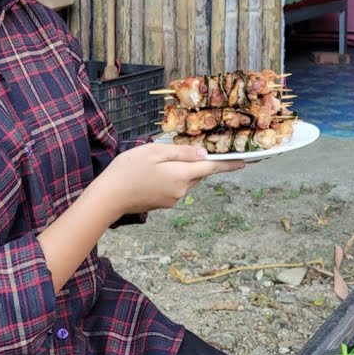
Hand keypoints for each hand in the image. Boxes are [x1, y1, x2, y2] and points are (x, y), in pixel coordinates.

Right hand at [90, 143, 243, 215]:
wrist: (109, 197)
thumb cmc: (128, 169)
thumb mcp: (154, 152)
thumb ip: (180, 152)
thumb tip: (203, 154)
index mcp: (181, 175)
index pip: (211, 167)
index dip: (228, 164)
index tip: (245, 162)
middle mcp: (182, 190)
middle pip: (198, 173)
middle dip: (198, 162)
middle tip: (187, 150)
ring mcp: (173, 199)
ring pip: (187, 180)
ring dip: (182, 169)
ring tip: (159, 161)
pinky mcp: (164, 204)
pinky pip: (177, 187)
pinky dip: (173, 177)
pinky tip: (155, 173)